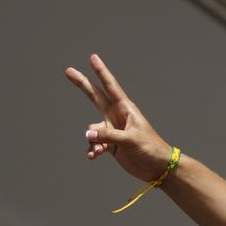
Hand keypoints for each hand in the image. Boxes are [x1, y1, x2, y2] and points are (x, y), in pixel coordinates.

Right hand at [65, 54, 172, 182]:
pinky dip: (92, 150)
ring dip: (92, 140)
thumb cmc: (151, 148)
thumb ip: (108, 135)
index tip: (93, 58)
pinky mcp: (111, 144)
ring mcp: (113, 130)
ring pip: (92, 129)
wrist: (157, 167)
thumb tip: (87, 134)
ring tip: (100, 150)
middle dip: (83, 84)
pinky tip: (94, 156)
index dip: (101, 72)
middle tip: (68, 70)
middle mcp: (117, 117)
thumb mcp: (130, 140)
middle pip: (95, 96)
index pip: (111, 87)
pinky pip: (94, 143)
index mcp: (126, 109)